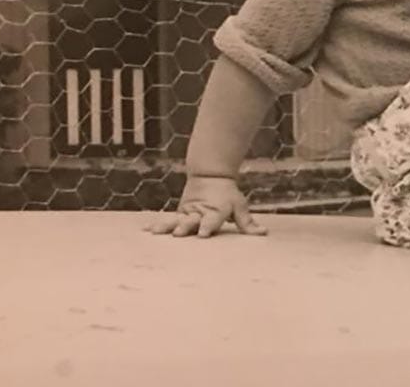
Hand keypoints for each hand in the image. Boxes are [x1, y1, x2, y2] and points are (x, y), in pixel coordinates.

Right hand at [144, 175, 267, 237]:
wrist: (210, 176)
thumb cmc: (228, 196)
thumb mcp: (239, 206)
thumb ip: (248, 223)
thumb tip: (263, 233)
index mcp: (215, 211)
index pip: (212, 220)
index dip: (207, 226)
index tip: (202, 234)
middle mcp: (199, 212)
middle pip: (191, 220)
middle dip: (185, 227)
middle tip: (178, 233)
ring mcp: (187, 213)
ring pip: (176, 220)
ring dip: (167, 226)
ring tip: (155, 232)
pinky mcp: (179, 213)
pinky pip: (167, 220)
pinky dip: (157, 224)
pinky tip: (145, 230)